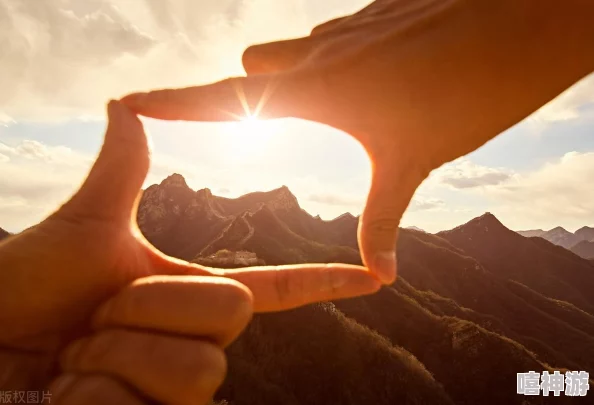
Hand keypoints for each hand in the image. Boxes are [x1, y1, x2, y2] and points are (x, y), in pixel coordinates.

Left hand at [0, 101, 379, 397]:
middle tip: (93, 316)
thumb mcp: (84, 229)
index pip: (273, 289)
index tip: (374, 277)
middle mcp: (195, 341)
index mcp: (190, 294)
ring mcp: (177, 387)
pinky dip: (98, 392)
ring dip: (117, 353)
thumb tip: (126, 103)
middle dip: (147, 308)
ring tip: (78, 354)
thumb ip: (120, 169)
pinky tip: (71, 392)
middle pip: (226, 317)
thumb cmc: (25, 293)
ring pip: (195, 368)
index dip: (322, 282)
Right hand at [120, 0, 593, 283]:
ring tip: (344, 101)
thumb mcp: (412, 163)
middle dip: (249, 90)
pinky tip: (380, 74)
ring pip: (293, 45)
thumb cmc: (465, 94)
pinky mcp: (374, 13)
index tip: (130, 102)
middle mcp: (319, 49)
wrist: (524, 26)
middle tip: (273, 119)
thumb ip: (382, 218)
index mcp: (314, 87)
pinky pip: (335, 33)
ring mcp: (347, 25)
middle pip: (251, 64)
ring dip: (296, 72)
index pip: (220, 97)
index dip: (170, 103)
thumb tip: (380, 276)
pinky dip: (337, 56)